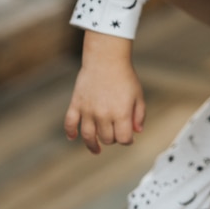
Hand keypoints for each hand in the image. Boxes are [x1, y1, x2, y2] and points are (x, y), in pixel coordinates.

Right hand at [63, 32, 144, 154]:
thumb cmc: (125, 76)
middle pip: (107, 138)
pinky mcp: (76, 105)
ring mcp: (88, 111)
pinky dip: (70, 133)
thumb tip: (137, 131)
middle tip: (115, 133)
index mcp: (121, 113)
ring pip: (88, 136)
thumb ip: (139, 114)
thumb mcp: (138, 95)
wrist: (106, 60)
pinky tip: (73, 138)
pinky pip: (70, 124)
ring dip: (92, 144)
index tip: (128, 138)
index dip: (128, 141)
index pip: (123, 138)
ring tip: (96, 148)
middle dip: (113, 139)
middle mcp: (103, 115)